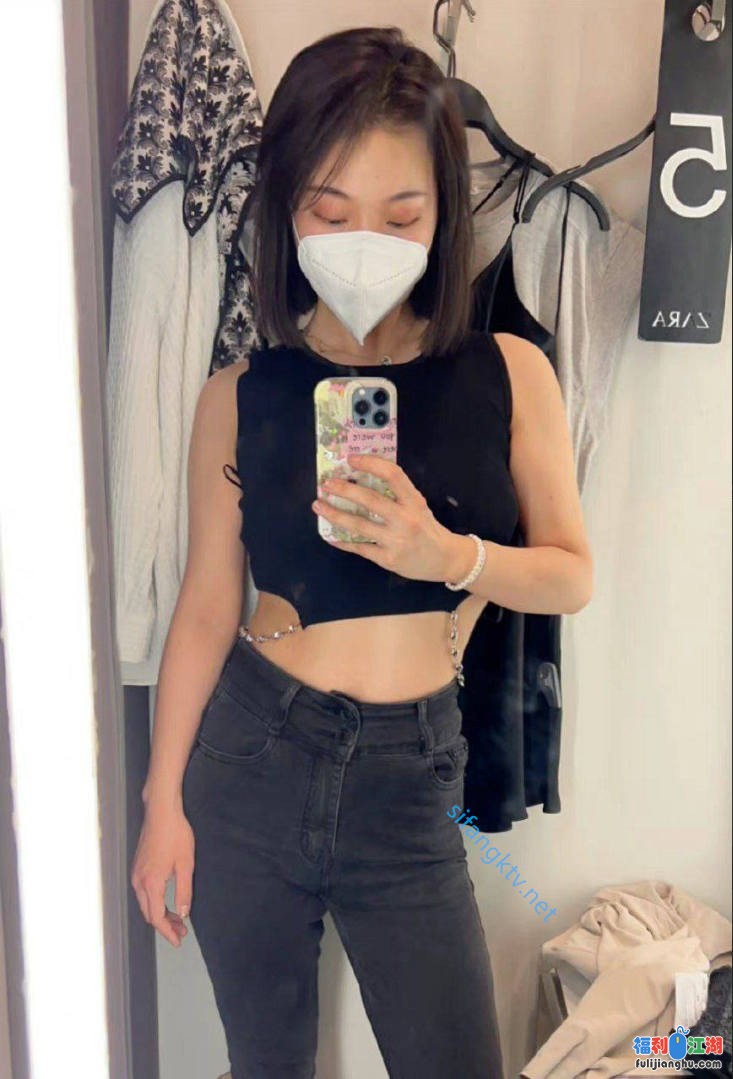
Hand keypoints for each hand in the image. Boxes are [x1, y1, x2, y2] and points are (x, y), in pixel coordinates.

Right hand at [130, 801, 193, 947]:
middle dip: (164, 925)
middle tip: (181, 932)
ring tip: (177, 919)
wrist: (161, 811)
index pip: (156, 917)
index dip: (167, 932)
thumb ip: (184, 892)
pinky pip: (143, 892)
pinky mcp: (137, 866)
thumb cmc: (175, 834)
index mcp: (151, 883)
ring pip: (145, 903)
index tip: (178, 940)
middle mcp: (139, 881)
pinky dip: (154, 902)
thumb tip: (183, 914)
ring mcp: (136, 873)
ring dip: (159, 914)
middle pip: (149, 913)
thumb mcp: (186, 865)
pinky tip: (166, 901)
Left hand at [312, 453, 476, 582]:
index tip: (351, 459)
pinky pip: (359, 548)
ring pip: (359, 525)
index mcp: (414, 501)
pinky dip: (342, 541)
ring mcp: (396, 540)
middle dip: (345, 490)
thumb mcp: (418, 506)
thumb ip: (397, 494)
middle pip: (370, 500)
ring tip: (319, 505)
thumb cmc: (427, 528)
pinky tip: (329, 534)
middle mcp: (405, 519)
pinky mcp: (388, 559)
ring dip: (335, 514)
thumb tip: (361, 478)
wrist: (445, 559)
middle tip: (326, 484)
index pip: (392, 475)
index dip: (370, 464)